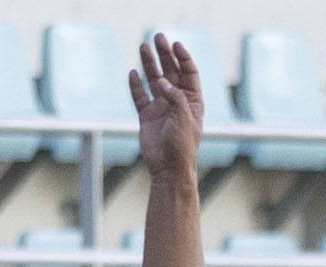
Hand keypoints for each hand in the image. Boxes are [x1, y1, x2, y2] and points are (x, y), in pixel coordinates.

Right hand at [131, 32, 205, 183]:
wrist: (168, 169)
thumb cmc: (182, 146)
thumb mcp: (184, 118)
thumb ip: (175, 97)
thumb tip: (161, 81)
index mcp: (192, 101)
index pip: (189, 73)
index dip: (183, 58)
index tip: (176, 45)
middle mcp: (177, 101)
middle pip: (171, 72)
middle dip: (165, 55)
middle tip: (158, 38)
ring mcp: (161, 108)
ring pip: (154, 80)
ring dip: (149, 64)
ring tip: (143, 46)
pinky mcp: (147, 116)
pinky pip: (140, 97)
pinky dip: (136, 85)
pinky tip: (133, 72)